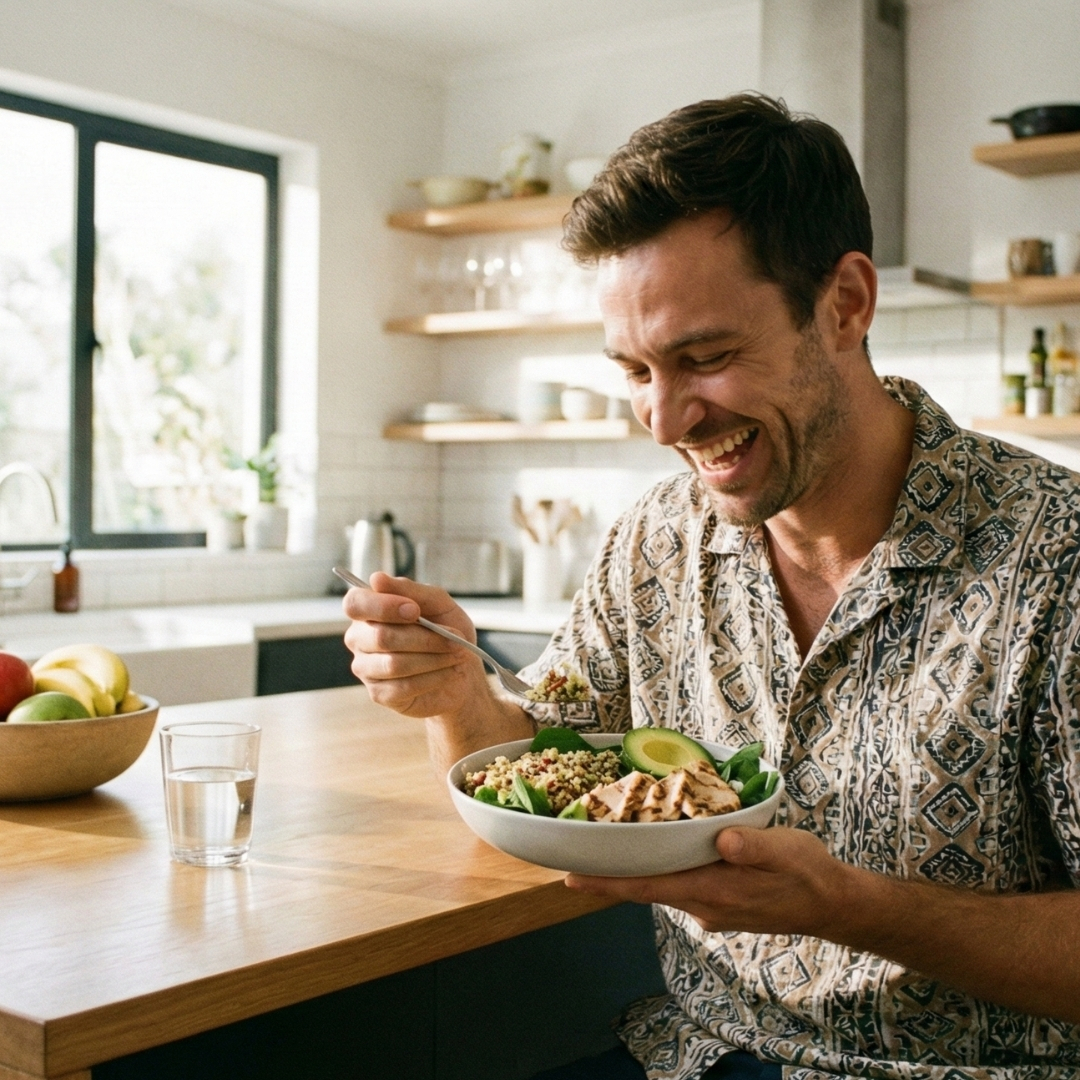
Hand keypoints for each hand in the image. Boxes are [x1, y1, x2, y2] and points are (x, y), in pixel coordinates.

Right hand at [343, 572, 486, 719]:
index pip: (355, 603)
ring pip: (393, 664)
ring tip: (456, 654)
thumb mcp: (438, 603)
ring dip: (433, 658)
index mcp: (368, 609)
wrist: (461, 670)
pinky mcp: (378, 694)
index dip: (383, 607)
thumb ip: (411, 590)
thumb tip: (376, 579)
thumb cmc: (446, 630)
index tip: (415, 610)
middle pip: (381, 636)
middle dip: (425, 638)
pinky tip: (448, 673)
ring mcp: (365, 668)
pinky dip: (432, 678)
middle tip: (455, 638)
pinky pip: (402, 686)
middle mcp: (359, 638)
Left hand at [565, 826, 850, 936]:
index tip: (570, 879)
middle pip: (644, 889)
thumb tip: (722, 839)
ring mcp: (710, 908)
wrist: (833, 904)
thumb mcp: (787, 852)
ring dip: (635, 871)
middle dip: (609, 876)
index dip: (606, 883)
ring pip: (661, 887)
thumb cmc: (808, 874)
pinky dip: (662, 871)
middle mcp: (704, 905)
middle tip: (572, 856)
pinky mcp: (719, 903)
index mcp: (713, 891)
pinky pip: (679, 886)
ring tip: (607, 846)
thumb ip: (754, 847)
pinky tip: (660, 851)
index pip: (646, 888)